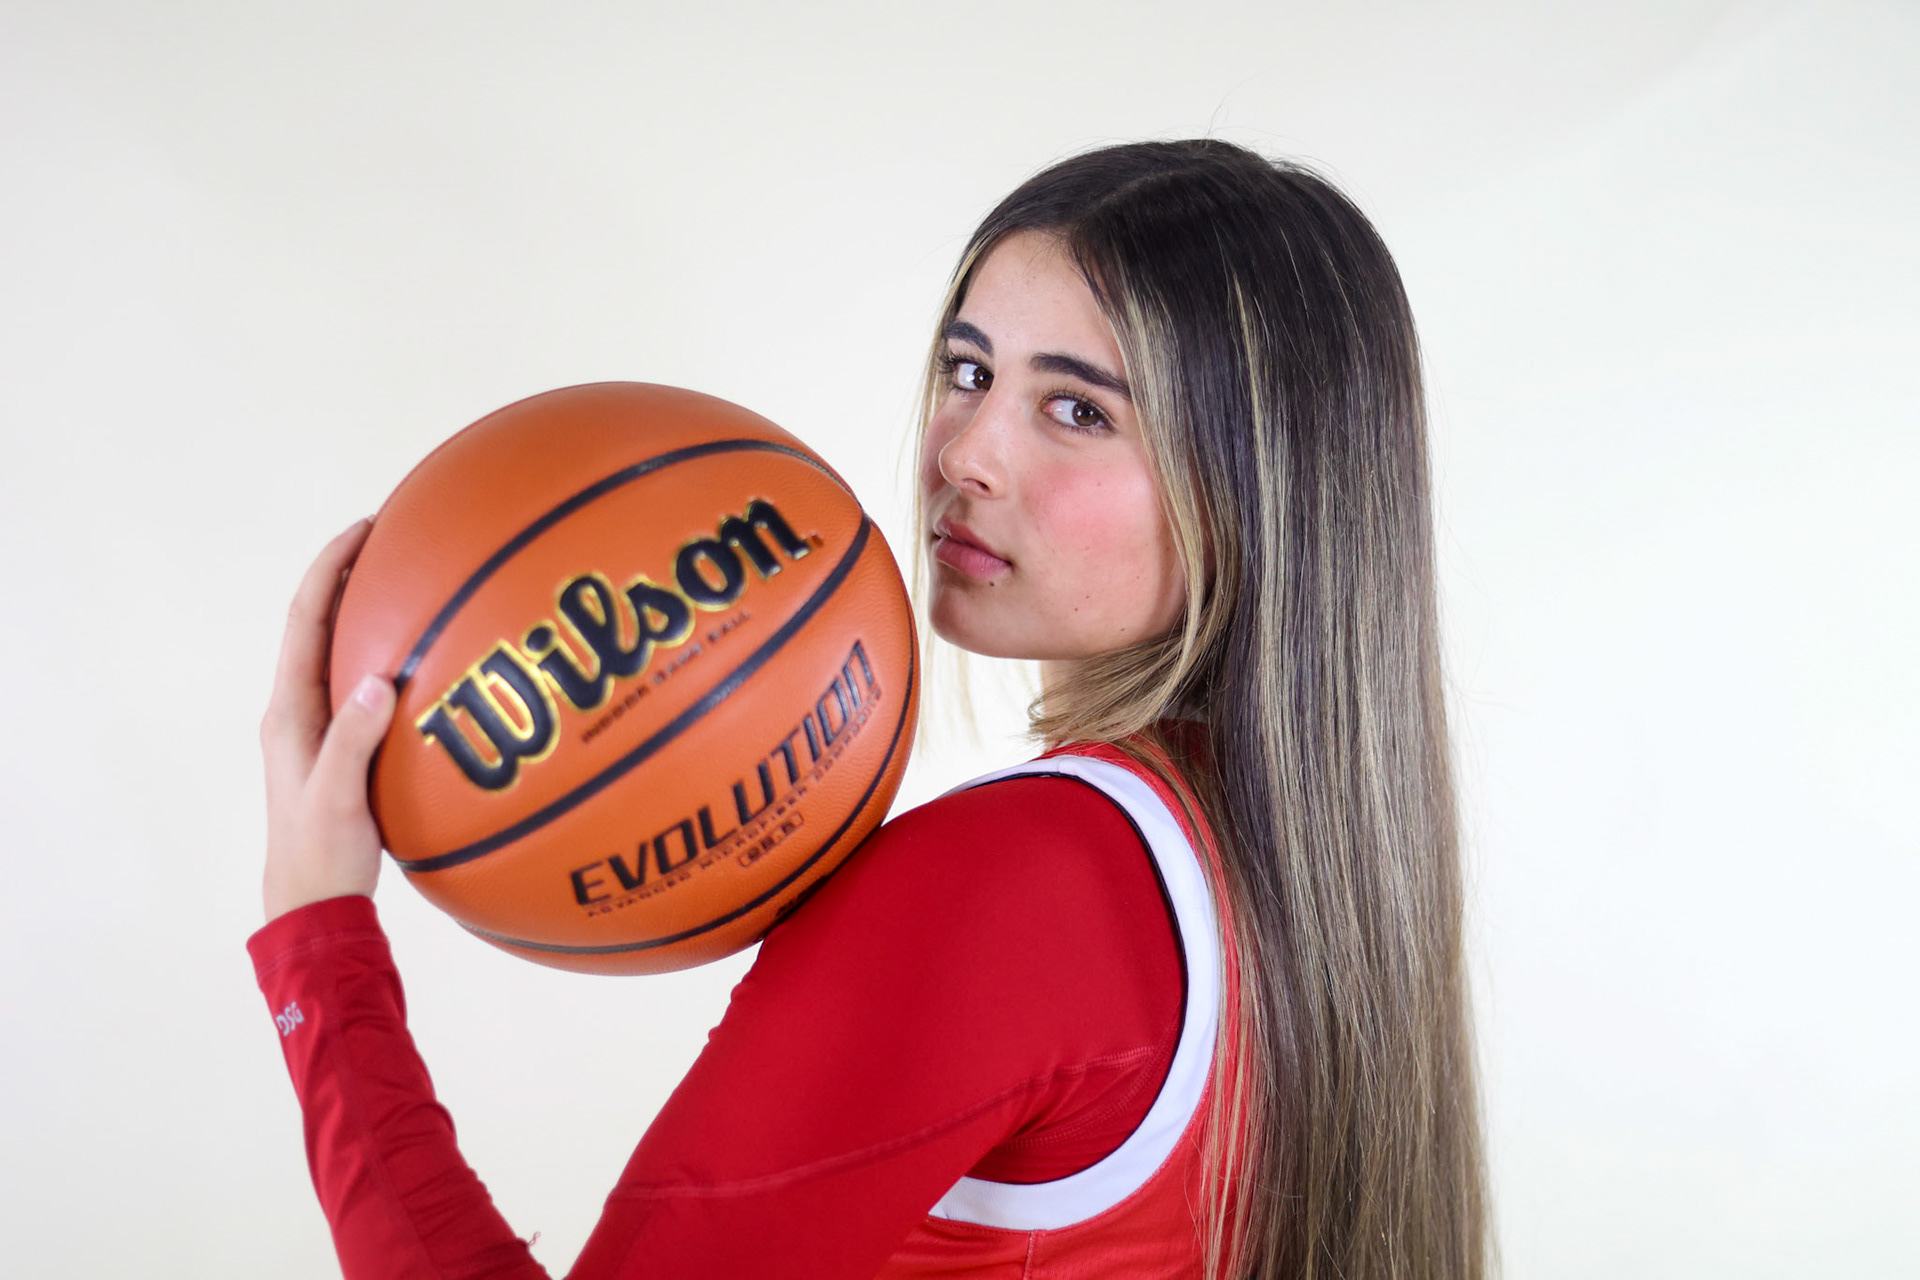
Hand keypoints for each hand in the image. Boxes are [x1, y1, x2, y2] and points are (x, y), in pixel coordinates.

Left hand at [260, 518, 397, 922]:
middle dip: (352, 576)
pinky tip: (431, 659)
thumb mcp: (338, 796)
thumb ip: (355, 740)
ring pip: (343, 652)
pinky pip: (365, 685)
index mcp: (290, 712)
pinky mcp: (344, 747)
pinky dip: (391, 656)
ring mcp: (322, 728)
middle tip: (394, 538)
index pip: (305, 621)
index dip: (330, 570)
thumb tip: (379, 681)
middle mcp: (301, 710)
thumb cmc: (320, 853)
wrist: (311, 903)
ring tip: (412, 581)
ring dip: (370, 612)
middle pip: (321, 624)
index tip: (363, 529)